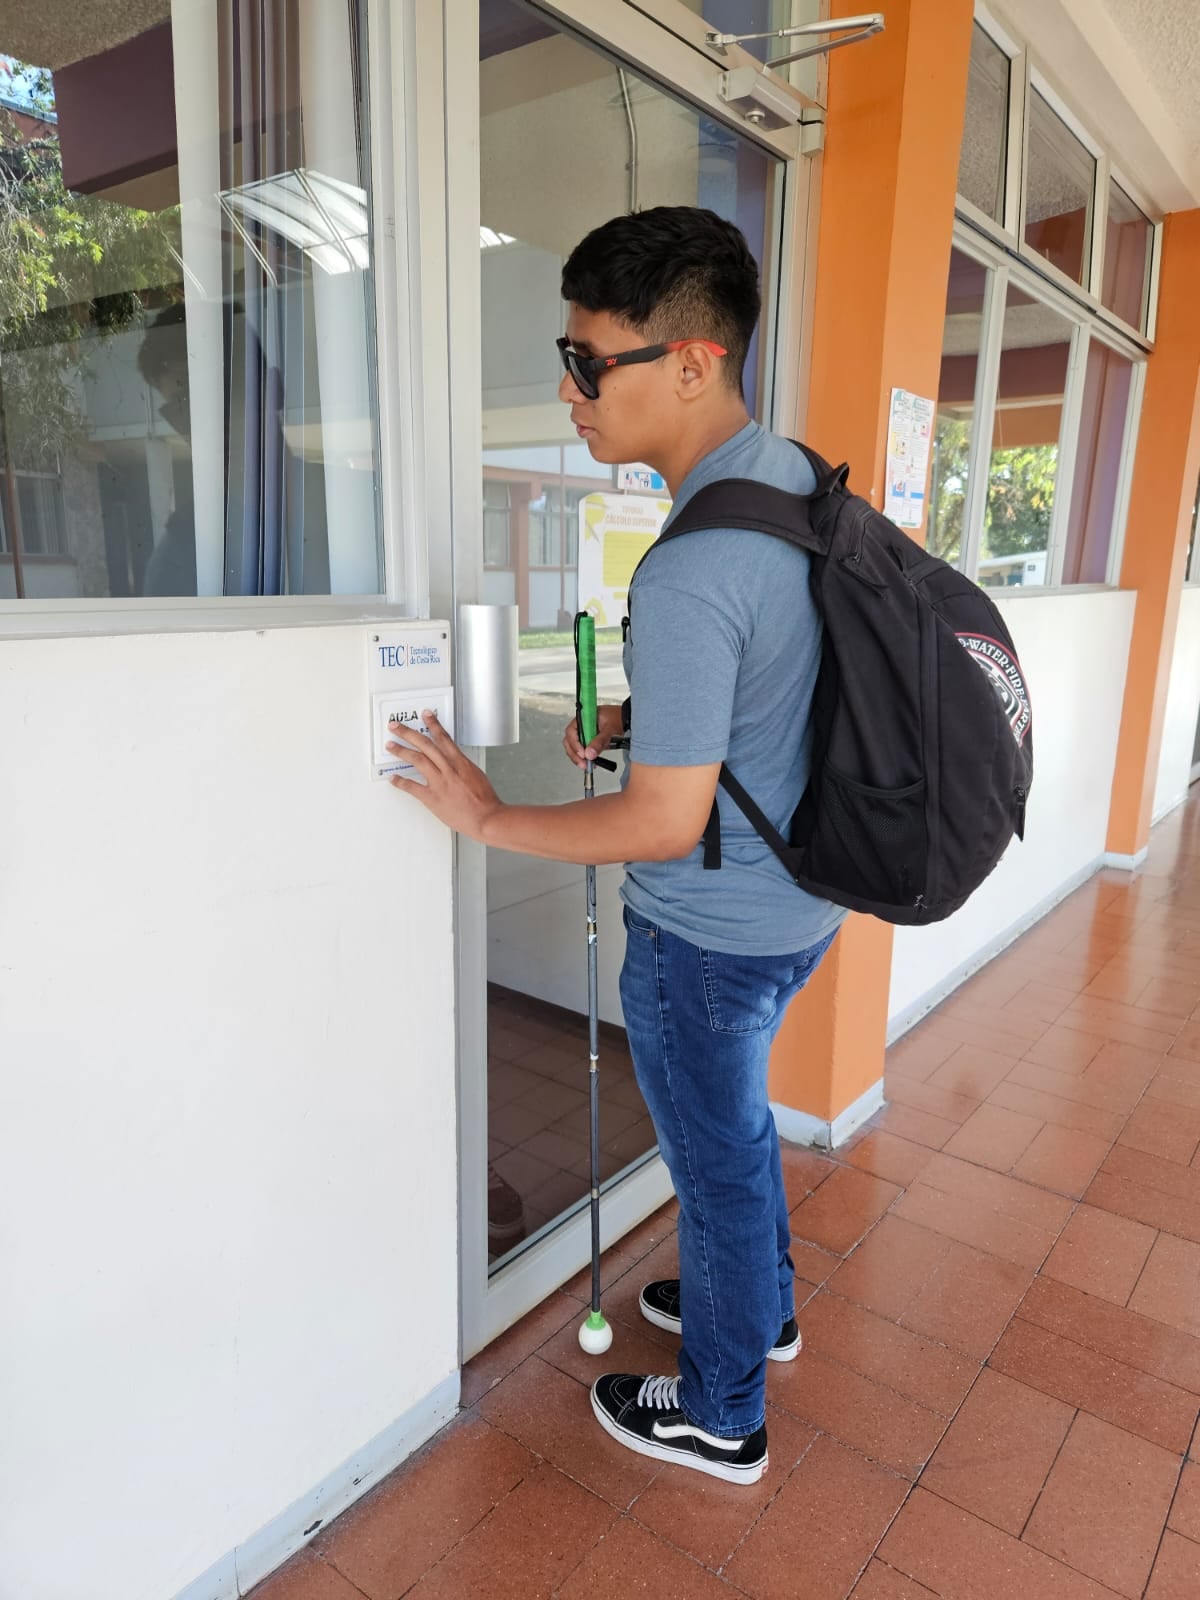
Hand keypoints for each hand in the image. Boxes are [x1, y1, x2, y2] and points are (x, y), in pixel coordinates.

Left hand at [387, 710, 501, 839]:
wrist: (486, 818)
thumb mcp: (476, 775)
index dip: (433, 724)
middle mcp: (448, 768)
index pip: (443, 737)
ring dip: (401, 751)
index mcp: (460, 762)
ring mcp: (439, 782)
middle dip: (408, 733)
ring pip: (417, 760)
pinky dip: (401, 782)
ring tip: (390, 745)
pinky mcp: (432, 797)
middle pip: (425, 744)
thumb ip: (462, 767)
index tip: (425, 715)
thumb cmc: (485, 800)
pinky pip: (412, 787)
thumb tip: (454, 763)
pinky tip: (393, 778)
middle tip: (396, 726)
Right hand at [562, 703, 623, 769]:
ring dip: (578, 757)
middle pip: (569, 741)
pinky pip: (582, 750)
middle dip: (574, 754)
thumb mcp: (609, 729)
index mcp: (583, 718)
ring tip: (587, 765)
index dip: (575, 744)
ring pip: (574, 747)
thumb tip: (589, 754)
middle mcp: (581, 726)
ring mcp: (584, 733)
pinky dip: (584, 757)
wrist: (626, 719)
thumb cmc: (617, 717)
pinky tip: (590, 763)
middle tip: (583, 763)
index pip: (571, 732)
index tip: (582, 754)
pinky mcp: (588, 740)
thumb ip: (600, 741)